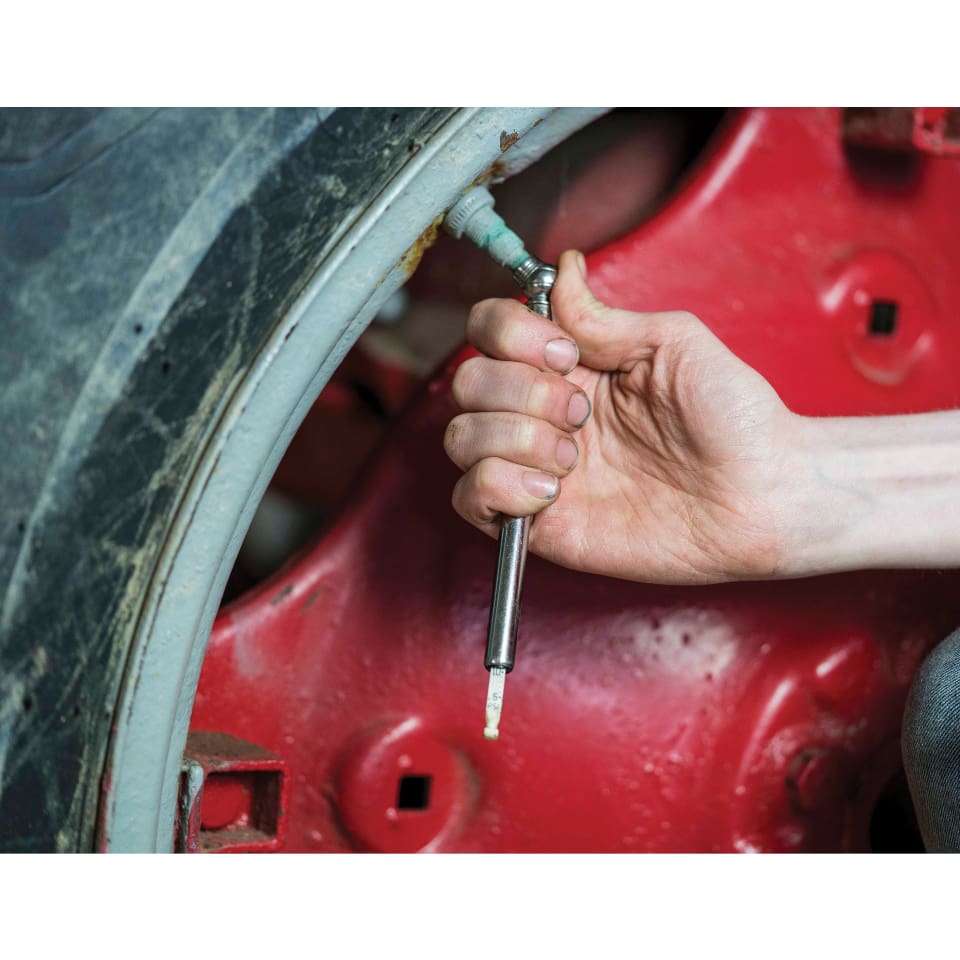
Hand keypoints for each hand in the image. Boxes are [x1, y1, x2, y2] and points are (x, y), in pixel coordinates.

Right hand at [444, 250, 805, 583]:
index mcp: (571, 367)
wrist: (761, 495)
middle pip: (468, 381)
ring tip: (575, 457)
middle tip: (582, 413)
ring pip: (460, 437)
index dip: (512, 335)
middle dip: (521, 391)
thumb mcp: (672, 342)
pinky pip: (470, 497)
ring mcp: (535, 467)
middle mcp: (543, 413)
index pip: (490, 330)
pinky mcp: (537, 521)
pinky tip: (553, 490)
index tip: (567, 355)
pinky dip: (500, 486)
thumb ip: (603, 316)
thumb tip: (563, 267)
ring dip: (514, 438)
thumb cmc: (733, 419)